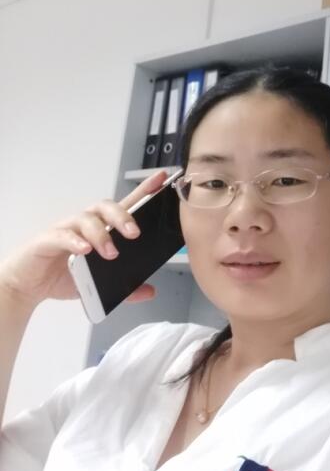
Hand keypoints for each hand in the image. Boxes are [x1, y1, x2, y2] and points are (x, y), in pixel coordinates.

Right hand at [0, 170, 169, 309]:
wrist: (27, 285)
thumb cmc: (62, 275)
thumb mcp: (98, 285)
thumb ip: (125, 288)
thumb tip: (149, 291)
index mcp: (100, 228)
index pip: (124, 204)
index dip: (143, 191)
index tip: (161, 180)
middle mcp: (84, 223)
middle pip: (105, 207)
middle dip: (123, 216)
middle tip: (135, 234)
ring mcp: (65, 229)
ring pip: (86, 219)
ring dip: (102, 234)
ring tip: (111, 253)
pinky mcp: (47, 240)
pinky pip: (62, 235)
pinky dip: (75, 241)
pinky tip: (84, 250)